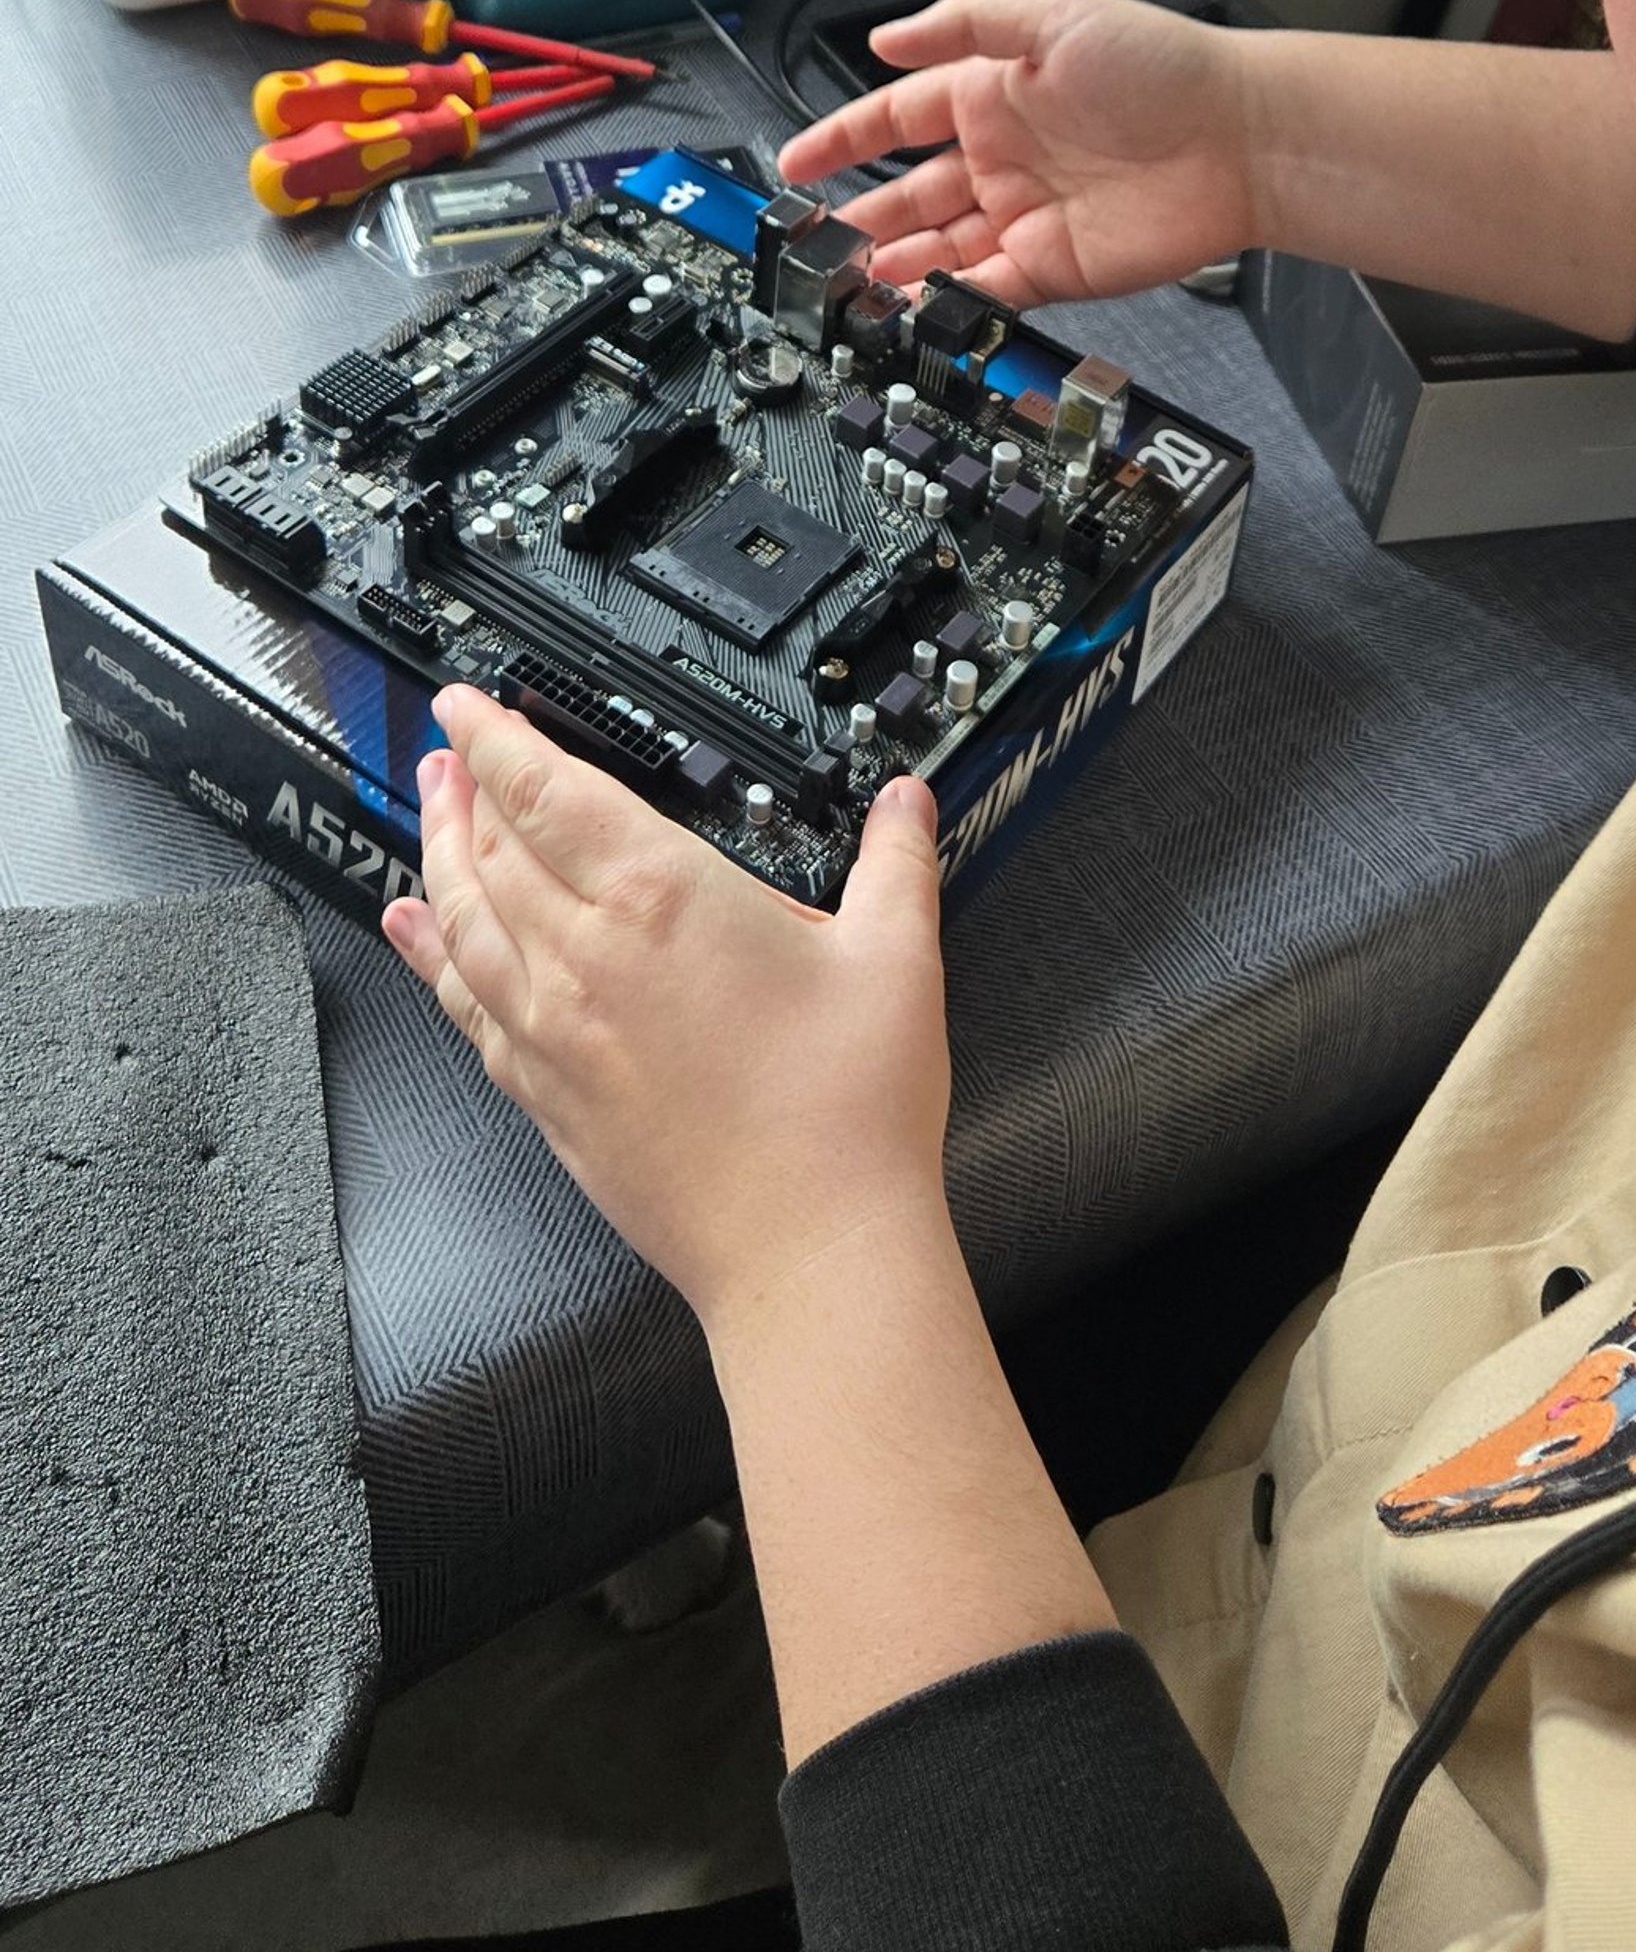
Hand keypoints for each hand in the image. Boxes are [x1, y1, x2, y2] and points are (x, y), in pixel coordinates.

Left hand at [382, 689, 951, 1331]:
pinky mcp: (546, 1095)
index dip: (493, 735)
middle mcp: (586, 956)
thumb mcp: (896, 957)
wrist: (807, 1248)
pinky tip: (415, 931)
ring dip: (437, 856)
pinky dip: (431, 954)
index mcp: (661, 898)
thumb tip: (903, 806)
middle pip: (488, 847)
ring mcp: (554, 1031)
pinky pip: (463, 1004)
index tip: (465, 703)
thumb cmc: (845, 1117)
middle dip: (462, 786)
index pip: (544, 790)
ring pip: (463, 919)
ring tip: (429, 815)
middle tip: (450, 752)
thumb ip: (896, 863)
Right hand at [776, 0, 1254, 303]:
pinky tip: (907, 304)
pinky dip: (944, 301)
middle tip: (814, 241)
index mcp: (993, 91)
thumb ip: (960, 26)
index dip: (842, 139)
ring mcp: (1026, 214)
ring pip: (939, 248)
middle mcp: (1004, 155)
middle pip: (910, 194)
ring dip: (893, 264)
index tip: (797, 162)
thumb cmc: (1162, 66)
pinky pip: (985, 290)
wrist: (1240, 138)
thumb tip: (883, 38)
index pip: (897, 117)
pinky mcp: (1054, 267)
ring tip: (846, 280)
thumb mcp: (1050, 16)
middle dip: (859, 218)